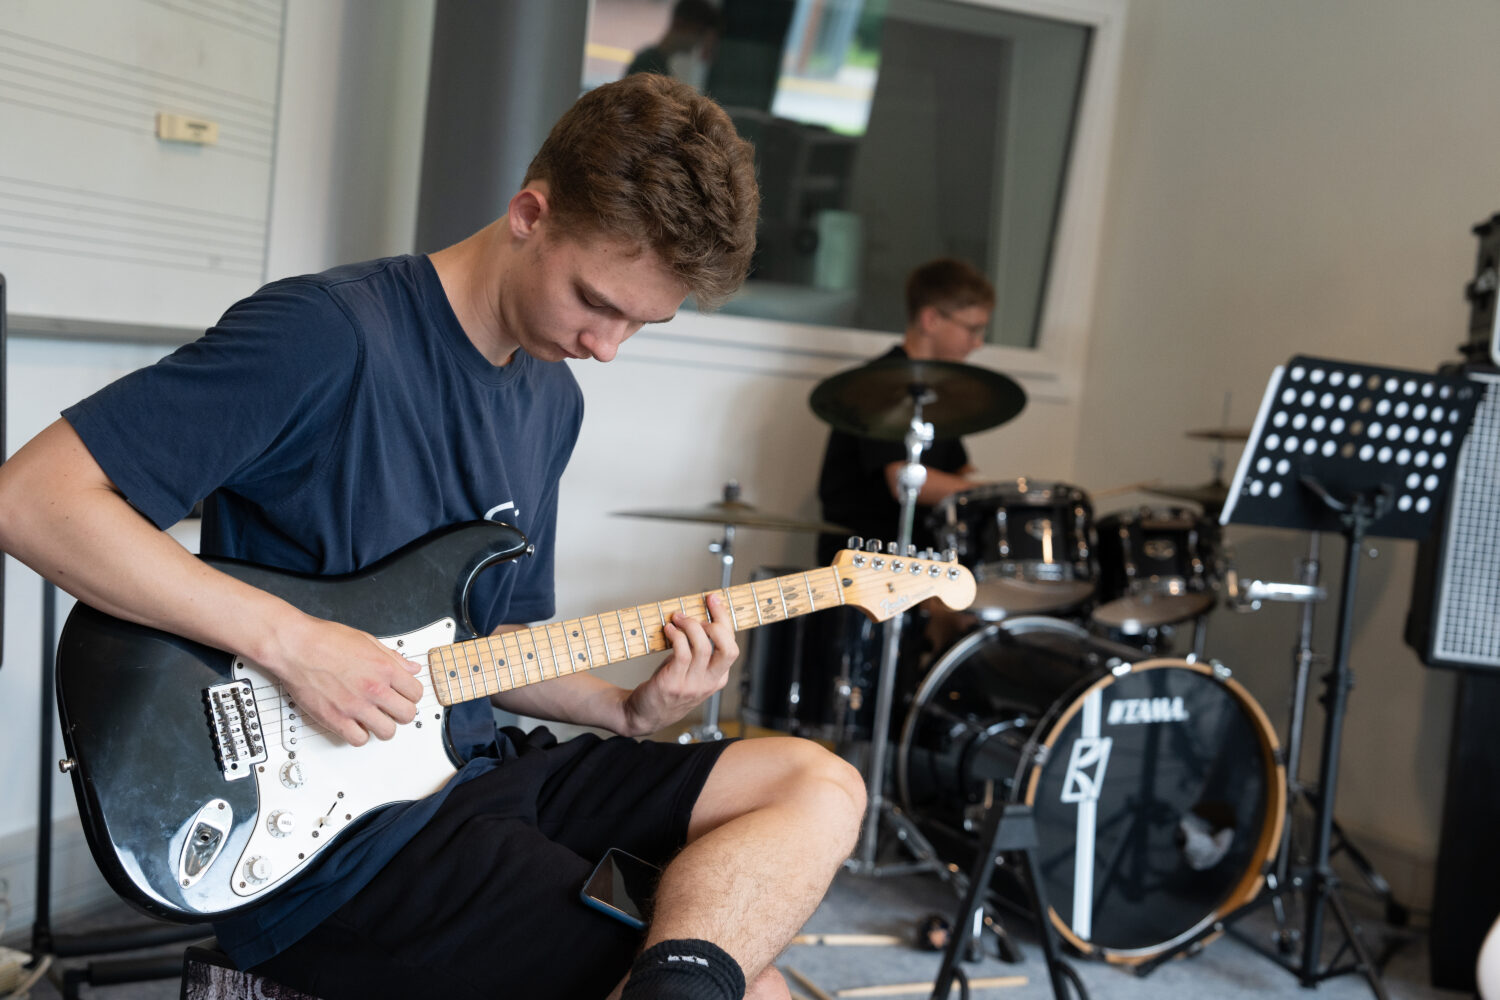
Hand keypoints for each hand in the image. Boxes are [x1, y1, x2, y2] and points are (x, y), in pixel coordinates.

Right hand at [261, 613, 424, 745]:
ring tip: (373, 719)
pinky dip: (359, 735)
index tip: (403, 695)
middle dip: (400, 713)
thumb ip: (393, 657)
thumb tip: (411, 668)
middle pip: (407, 715)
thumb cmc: (325, 640)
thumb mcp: (367, 640)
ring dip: (382, 727)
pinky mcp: (336, 719)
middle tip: (391, 709)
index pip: (416, 693)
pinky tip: (354, 725)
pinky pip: (359, 740)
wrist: (295, 646)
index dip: (411, 695)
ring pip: (387, 732)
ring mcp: (355, 706)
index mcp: (385, 669)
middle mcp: (374, 689)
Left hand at [622, 593, 737, 735]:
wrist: (644, 714)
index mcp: (718, 678)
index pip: (731, 645)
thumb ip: (701, 651)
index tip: (713, 600)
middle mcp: (709, 682)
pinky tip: (669, 630)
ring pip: (703, 647)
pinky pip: (681, 653)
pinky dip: (677, 636)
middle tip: (700, 610)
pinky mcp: (672, 684)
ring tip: (678, 617)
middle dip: (717, 622)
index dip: (724, 619)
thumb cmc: (669, 686)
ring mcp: (691, 685)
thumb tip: (699, 615)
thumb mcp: (692, 672)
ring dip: (691, 625)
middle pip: (728, 648)